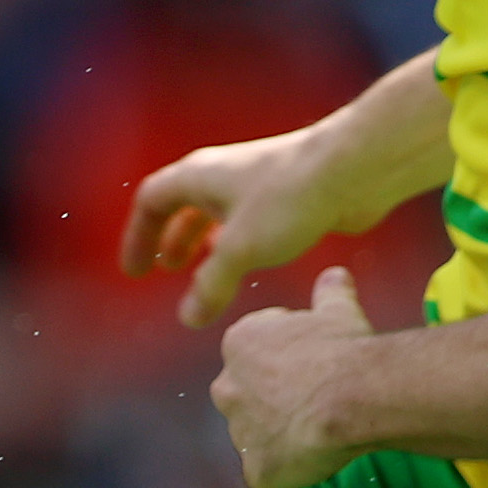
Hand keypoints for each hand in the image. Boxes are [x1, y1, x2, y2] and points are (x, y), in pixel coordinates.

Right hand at [124, 127, 340, 330]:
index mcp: (198, 176)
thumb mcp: (239, 249)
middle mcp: (222, 174)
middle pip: (181, 205)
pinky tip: (246, 264)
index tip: (136, 271)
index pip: (151, 202)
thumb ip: (210, 285)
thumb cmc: (288, 198)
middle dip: (169, 239)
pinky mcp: (285, 195)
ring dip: (202, 242)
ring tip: (198, 272)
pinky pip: (247, 220)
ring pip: (217, 214)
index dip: (138, 237)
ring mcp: (254, 182)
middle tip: (163, 270)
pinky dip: (236, 244)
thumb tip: (189, 318)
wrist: (351, 169)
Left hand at [212, 266, 380, 487]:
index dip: (287, 362)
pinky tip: (314, 458)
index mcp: (238, 344)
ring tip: (318, 430)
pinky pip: (266, 472)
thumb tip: (335, 275)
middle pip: (247, 396)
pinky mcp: (255, 470)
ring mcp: (238, 433)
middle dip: (273, 400)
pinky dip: (286, 470)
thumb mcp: (337, 310)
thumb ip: (329, 292)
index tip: (315, 364)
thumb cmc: (343, 348)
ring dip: (278, 435)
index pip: (253, 354)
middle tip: (314, 400)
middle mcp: (226, 387)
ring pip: (255, 436)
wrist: (352, 395)